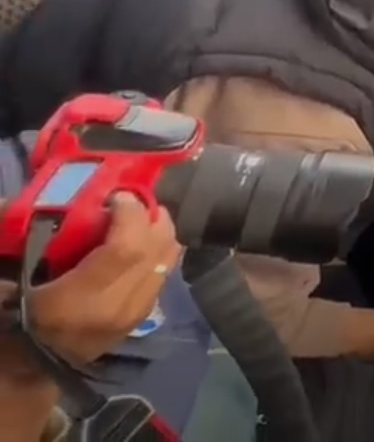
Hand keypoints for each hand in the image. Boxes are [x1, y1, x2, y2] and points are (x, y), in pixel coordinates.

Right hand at [20, 194, 181, 363]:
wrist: (32, 368)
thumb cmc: (19, 320)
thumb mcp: (16, 283)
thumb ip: (25, 243)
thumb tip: (20, 202)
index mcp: (81, 300)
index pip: (127, 249)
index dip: (130, 215)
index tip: (119, 195)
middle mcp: (117, 307)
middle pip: (157, 250)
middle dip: (152, 217)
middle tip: (134, 201)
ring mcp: (135, 314)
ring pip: (168, 260)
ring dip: (160, 232)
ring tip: (139, 217)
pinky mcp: (143, 316)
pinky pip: (165, 273)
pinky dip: (158, 251)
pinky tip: (141, 241)